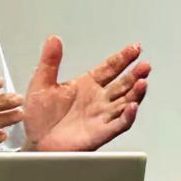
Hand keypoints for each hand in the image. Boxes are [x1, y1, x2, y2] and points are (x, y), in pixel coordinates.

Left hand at [23, 35, 149, 150]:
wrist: (36, 142)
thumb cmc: (39, 116)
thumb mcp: (41, 83)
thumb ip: (50, 61)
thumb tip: (53, 39)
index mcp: (86, 85)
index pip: (110, 68)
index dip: (123, 58)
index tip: (135, 48)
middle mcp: (97, 100)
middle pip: (122, 84)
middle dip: (134, 74)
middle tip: (144, 65)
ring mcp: (101, 116)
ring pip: (125, 103)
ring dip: (135, 93)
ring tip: (142, 82)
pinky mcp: (100, 132)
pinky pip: (119, 124)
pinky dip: (128, 116)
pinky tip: (132, 107)